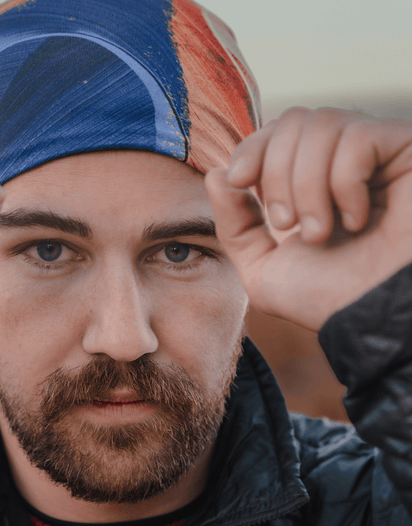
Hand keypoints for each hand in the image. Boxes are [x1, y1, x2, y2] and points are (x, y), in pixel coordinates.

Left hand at [205, 107, 411, 331]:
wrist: (371, 321)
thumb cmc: (325, 299)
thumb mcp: (261, 266)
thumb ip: (234, 224)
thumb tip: (215, 173)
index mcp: (309, 182)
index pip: (276, 131)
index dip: (251, 147)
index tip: (238, 180)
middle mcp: (343, 161)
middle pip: (294, 121)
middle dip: (276, 173)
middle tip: (287, 224)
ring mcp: (378, 154)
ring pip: (323, 124)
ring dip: (306, 184)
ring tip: (317, 232)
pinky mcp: (408, 152)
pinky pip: (359, 137)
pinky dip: (343, 183)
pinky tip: (356, 222)